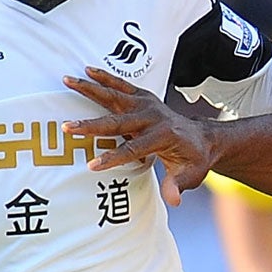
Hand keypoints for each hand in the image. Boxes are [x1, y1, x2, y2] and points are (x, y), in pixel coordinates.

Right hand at [65, 68, 213, 205]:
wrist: (203, 138)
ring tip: (68, 81)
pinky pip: (121, 86)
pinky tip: (87, 70)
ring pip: (115, 96)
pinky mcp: (144, 97)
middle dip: (91, 126)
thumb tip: (173, 200)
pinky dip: (104, 77)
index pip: (133, 149)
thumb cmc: (194, 160)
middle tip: (68, 127)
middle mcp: (153, 116)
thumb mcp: (190, 175)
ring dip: (90, 89)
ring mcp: (148, 104)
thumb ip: (178, 186)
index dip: (113, 158)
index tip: (92, 165)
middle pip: (117, 122)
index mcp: (163, 136)